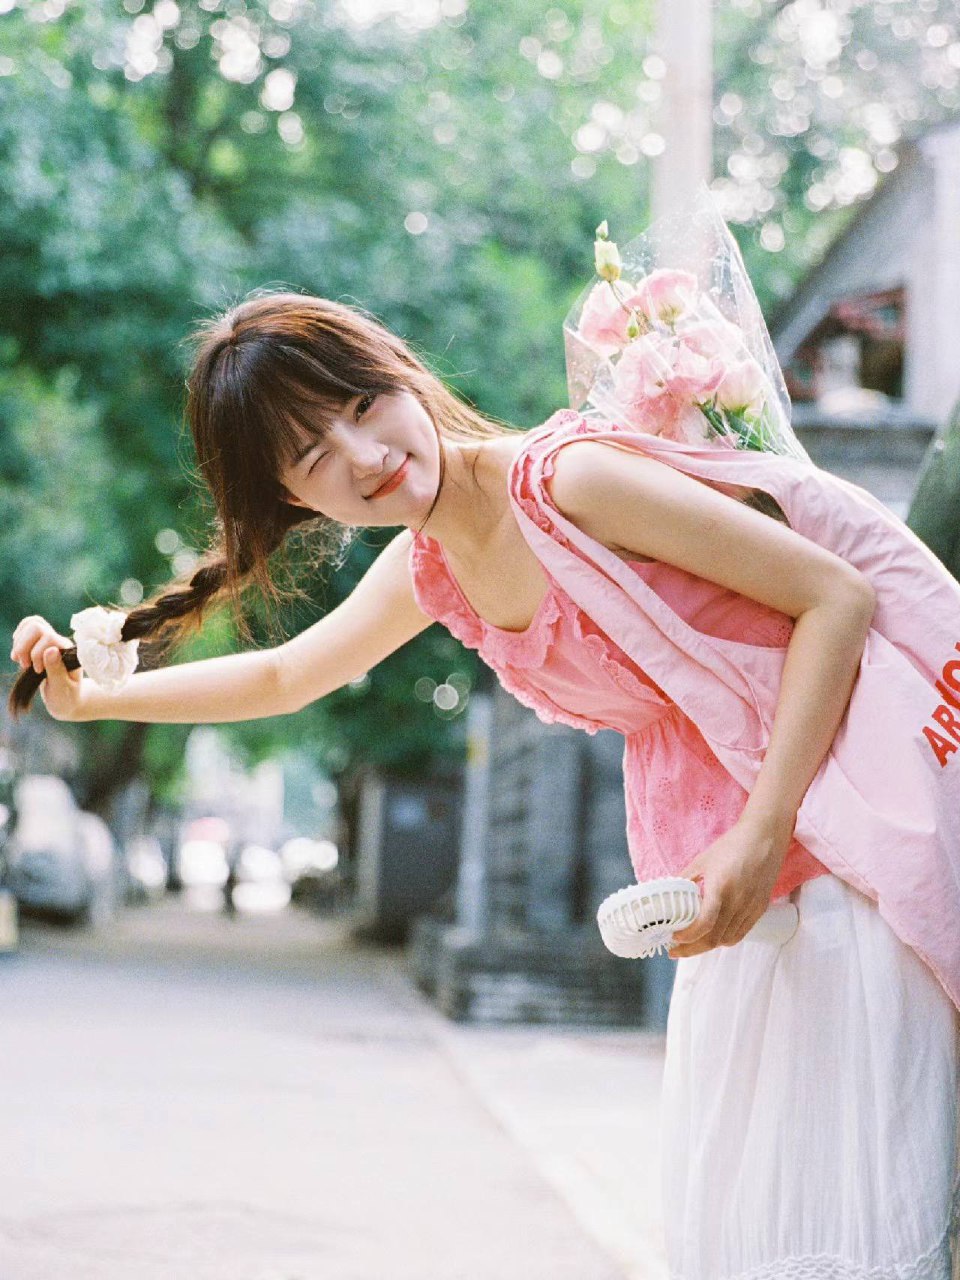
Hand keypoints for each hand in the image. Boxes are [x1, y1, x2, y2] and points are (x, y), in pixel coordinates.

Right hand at [11, 615, 85, 721]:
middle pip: (36, 625)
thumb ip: (57, 670)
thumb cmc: (66, 697)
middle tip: (26, 665)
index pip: (48, 637)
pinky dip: (18, 640)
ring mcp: (51, 641)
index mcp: (69, 652)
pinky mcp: (41, 643)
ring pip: (31, 623)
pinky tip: (19, 656)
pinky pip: (27, 628)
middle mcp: (60, 643)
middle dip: (24, 646)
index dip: (37, 654)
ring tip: (22, 661)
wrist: (67, 700)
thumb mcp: (62, 688)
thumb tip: (51, 650)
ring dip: (19, 643)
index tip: (38, 671)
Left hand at [667, 813, 793, 957]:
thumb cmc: (731, 846)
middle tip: (675, 950)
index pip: (705, 923)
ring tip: (691, 943)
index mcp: (721, 887)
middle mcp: (738, 901)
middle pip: (714, 939)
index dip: (688, 936)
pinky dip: (724, 939)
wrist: (764, 838)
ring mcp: (751, 907)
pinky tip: (712, 935)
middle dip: (691, 949)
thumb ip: (685, 880)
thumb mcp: (702, 860)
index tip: (673, 937)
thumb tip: (667, 895)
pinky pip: (740, 933)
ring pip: (727, 940)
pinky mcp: (760, 909)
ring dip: (707, 945)